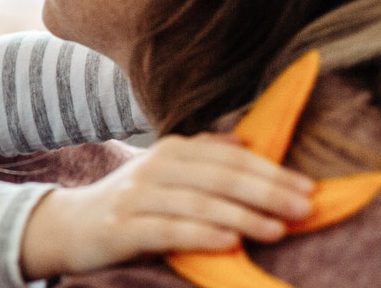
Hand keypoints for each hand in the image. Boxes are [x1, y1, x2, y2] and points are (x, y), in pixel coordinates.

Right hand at [19, 133, 314, 277]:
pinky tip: (230, 241)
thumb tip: (249, 140)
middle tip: (305, 208)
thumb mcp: (166, 172)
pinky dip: (201, 234)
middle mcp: (154, 167)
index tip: (309, 187)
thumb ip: (204, 155)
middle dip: (266, 191)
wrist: (71, 226)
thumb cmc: (133, 203)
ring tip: (279, 229)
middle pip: (218, 176)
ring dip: (243, 215)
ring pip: (197, 202)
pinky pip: (167, 230)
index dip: (270, 169)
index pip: (229, 156)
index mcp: (171, 150)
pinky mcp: (121, 228)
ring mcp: (136, 197)